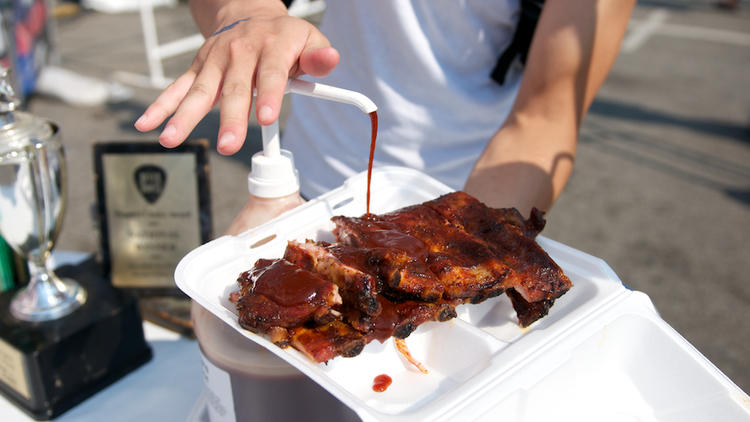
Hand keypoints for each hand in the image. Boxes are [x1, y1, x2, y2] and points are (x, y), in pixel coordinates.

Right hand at [134, 11, 338, 154]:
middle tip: (229, 145)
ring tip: (172, 140)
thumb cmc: (285, 37)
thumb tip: (330, 61)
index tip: (266, 118)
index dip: (269, 95)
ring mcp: (215, 61)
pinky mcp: (199, 68)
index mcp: (271, 46)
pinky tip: (147, 124)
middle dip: (230, 118)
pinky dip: (161, 105)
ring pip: (200, 91)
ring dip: (185, 116)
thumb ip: (319, 56)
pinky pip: (178, 87)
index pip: (270, 73)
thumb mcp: (309, 39)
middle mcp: (240, 52)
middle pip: (234, 89)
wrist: (250, 13)